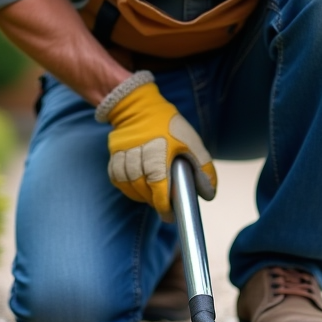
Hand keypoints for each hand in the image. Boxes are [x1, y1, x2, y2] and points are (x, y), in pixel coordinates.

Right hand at [96, 71, 215, 220]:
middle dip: (153, 201)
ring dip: (140, 195)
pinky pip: (117, 178)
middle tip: (164, 207)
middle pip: (143, 187)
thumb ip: (202, 168)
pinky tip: (137, 190)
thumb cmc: (167, 125)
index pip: (158, 184)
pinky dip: (127, 188)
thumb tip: (208, 194)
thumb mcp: (192, 142)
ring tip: (152, 198)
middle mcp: (139, 153)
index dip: (163, 204)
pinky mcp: (113, 155)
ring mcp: (123, 154)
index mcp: (160, 150)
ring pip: (129, 184)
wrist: (137, 105)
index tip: (169, 215)